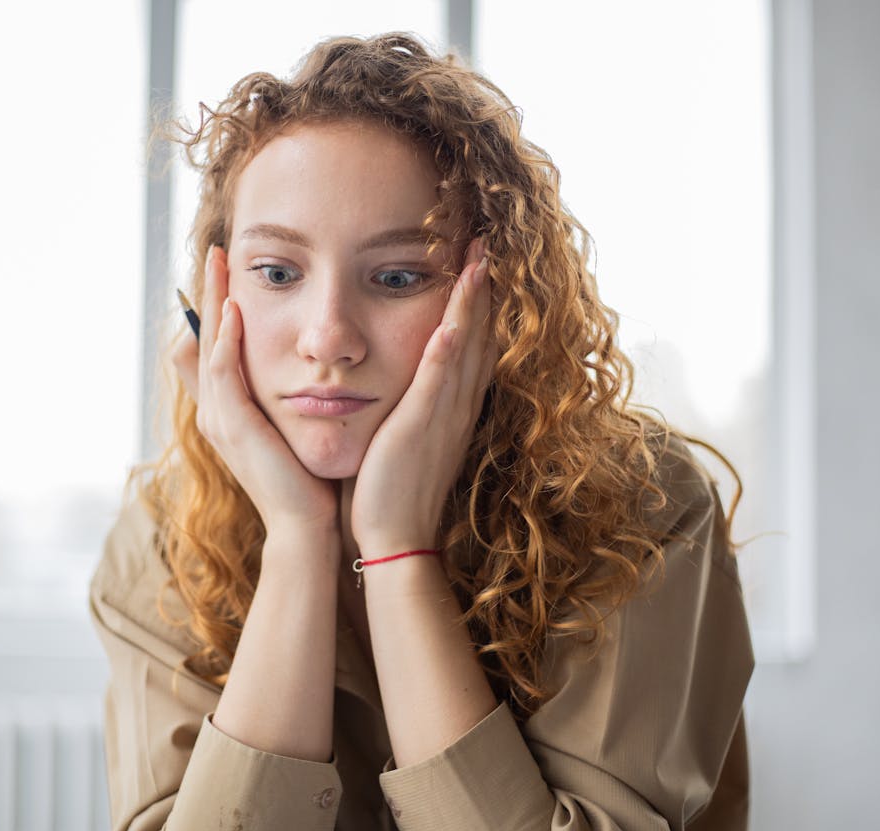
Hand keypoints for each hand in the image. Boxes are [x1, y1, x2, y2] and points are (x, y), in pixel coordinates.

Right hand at [172, 247, 338, 534]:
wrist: (307, 527)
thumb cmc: (308, 480)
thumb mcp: (294, 428)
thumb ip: (291, 398)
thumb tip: (309, 369)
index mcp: (229, 409)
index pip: (215, 344)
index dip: (216, 305)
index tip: (229, 267)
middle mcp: (216, 410)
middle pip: (202, 336)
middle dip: (208, 292)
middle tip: (216, 250)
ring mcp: (220, 419)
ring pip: (208, 347)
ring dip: (212, 303)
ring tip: (219, 264)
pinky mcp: (234, 428)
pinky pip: (222, 374)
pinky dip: (226, 341)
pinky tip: (234, 312)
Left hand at [350, 238, 496, 553]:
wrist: (395, 538)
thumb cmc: (393, 491)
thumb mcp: (406, 437)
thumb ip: (409, 405)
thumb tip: (398, 377)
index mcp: (451, 407)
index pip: (471, 345)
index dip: (477, 303)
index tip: (477, 263)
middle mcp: (456, 406)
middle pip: (478, 336)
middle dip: (482, 289)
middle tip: (486, 242)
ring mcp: (442, 416)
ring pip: (464, 349)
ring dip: (472, 304)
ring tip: (478, 259)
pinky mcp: (419, 430)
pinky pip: (437, 384)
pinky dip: (447, 353)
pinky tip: (452, 322)